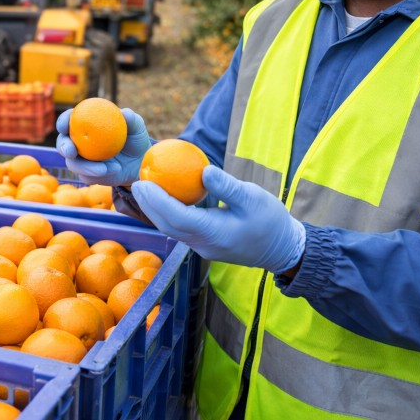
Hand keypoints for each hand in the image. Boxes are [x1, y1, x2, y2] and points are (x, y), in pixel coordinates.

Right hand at [55, 107, 151, 185]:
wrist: (138, 162)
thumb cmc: (135, 139)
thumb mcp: (136, 128)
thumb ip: (131, 119)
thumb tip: (125, 113)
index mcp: (85, 124)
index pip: (68, 120)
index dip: (63, 121)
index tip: (64, 126)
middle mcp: (79, 142)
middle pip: (62, 143)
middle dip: (63, 147)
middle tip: (72, 152)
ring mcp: (81, 159)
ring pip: (72, 164)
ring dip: (86, 166)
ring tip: (104, 168)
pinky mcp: (87, 174)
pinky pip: (85, 176)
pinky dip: (96, 175)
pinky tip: (111, 171)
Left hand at [131, 165, 305, 273]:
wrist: (282, 249)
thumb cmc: (270, 220)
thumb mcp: (253, 198)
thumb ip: (227, 186)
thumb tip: (203, 170)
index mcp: (215, 233)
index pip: (177, 217)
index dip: (157, 201)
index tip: (143, 183)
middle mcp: (204, 244)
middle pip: (168, 226)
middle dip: (149, 205)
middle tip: (137, 182)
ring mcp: (204, 247)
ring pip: (172, 230)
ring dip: (156, 211)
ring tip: (145, 189)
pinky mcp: (206, 245)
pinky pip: (181, 230)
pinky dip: (169, 214)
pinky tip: (164, 198)